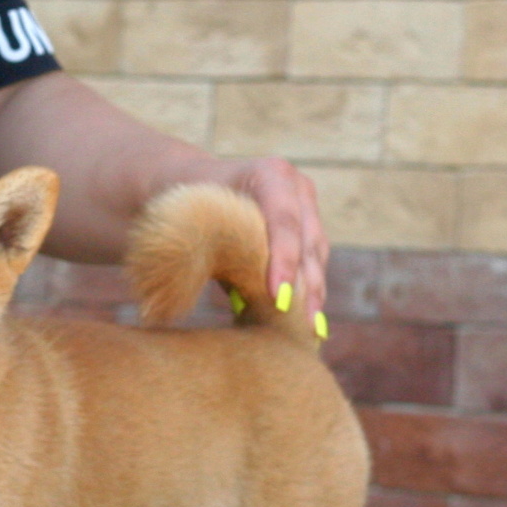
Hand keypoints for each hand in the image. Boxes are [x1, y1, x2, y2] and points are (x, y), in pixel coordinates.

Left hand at [205, 155, 328, 323]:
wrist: (195, 184)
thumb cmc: (191, 203)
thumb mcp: (197, 219)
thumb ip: (215, 248)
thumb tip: (230, 300)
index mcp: (269, 175)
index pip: (283, 220)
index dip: (284, 259)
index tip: (279, 296)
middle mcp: (296, 188)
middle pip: (308, 242)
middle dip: (307, 286)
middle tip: (305, 326)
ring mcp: (307, 208)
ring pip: (316, 256)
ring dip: (314, 294)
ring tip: (311, 331)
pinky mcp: (307, 231)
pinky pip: (312, 265)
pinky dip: (309, 292)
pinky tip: (306, 323)